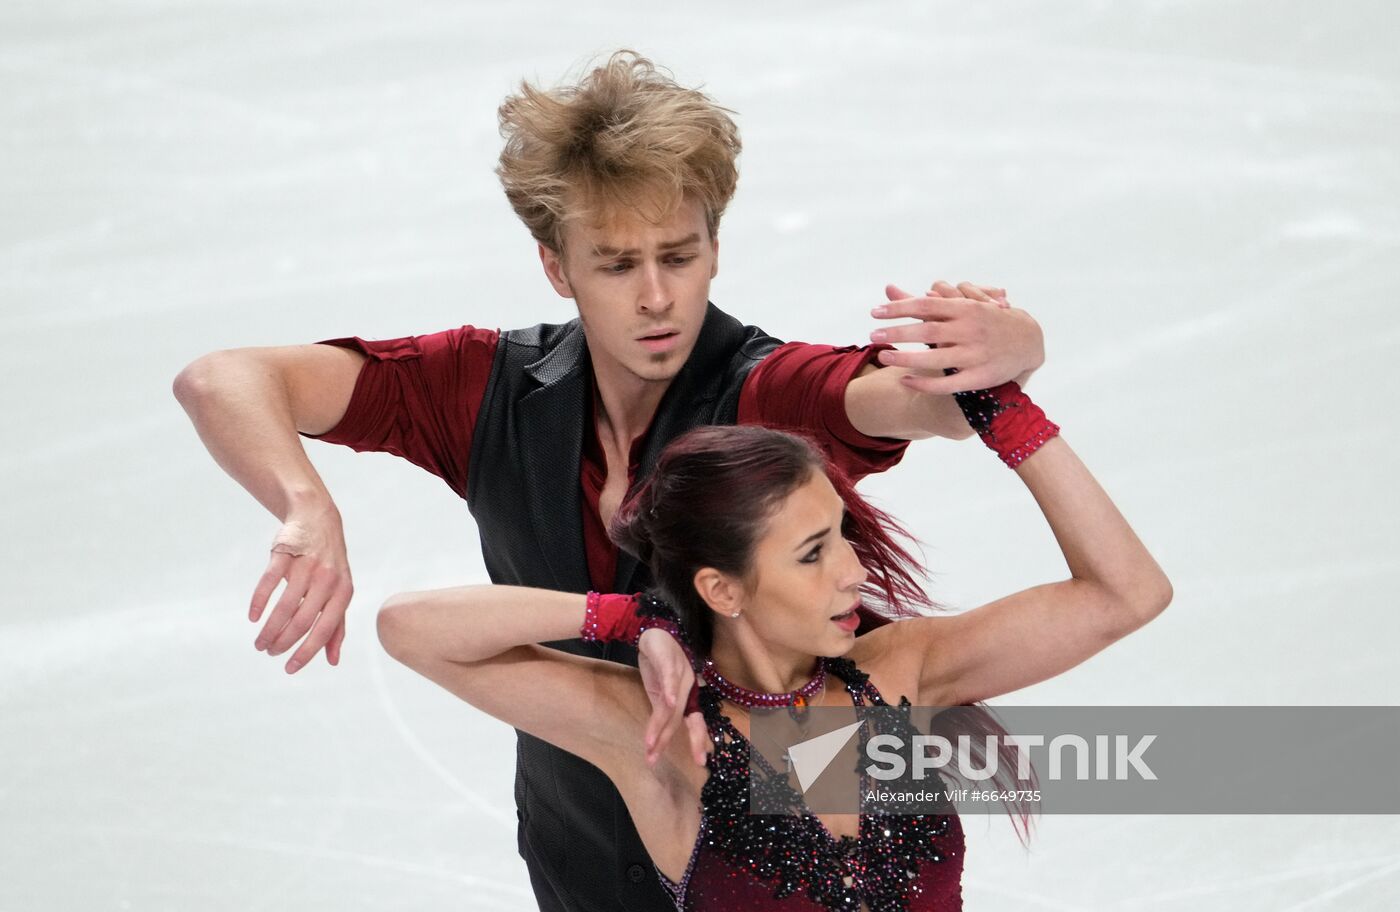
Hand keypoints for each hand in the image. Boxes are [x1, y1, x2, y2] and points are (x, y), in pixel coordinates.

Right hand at [249, 509, 352, 673]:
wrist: (317, 518)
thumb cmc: (330, 565)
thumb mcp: (340, 593)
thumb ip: (337, 627)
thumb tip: (333, 661)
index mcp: (343, 592)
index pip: (324, 630)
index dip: (306, 652)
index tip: (289, 668)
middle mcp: (327, 579)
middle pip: (302, 620)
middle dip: (283, 642)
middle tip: (269, 652)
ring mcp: (306, 565)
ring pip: (285, 606)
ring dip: (269, 628)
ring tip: (259, 643)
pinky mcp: (286, 553)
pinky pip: (269, 581)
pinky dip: (259, 601)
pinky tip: (253, 616)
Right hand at [638, 628, 707, 768]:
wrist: (654, 631)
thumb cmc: (659, 662)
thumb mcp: (659, 691)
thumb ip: (662, 711)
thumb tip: (658, 737)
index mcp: (687, 695)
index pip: (694, 721)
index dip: (698, 740)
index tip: (700, 762)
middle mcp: (688, 687)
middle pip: (683, 719)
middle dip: (678, 741)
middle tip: (683, 762)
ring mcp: (680, 674)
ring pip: (671, 706)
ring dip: (661, 727)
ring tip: (651, 745)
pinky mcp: (668, 662)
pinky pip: (670, 678)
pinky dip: (669, 691)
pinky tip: (667, 703)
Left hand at [869, 280, 1043, 394]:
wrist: (1029, 340)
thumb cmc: (989, 319)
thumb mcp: (963, 304)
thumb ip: (928, 299)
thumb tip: (892, 288)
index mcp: (965, 308)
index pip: (926, 304)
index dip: (899, 308)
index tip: (875, 312)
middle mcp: (970, 329)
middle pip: (927, 329)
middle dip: (897, 332)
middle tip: (873, 334)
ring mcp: (975, 354)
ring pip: (934, 357)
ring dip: (906, 357)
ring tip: (883, 356)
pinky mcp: (979, 377)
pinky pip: (947, 383)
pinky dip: (924, 382)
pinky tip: (904, 380)